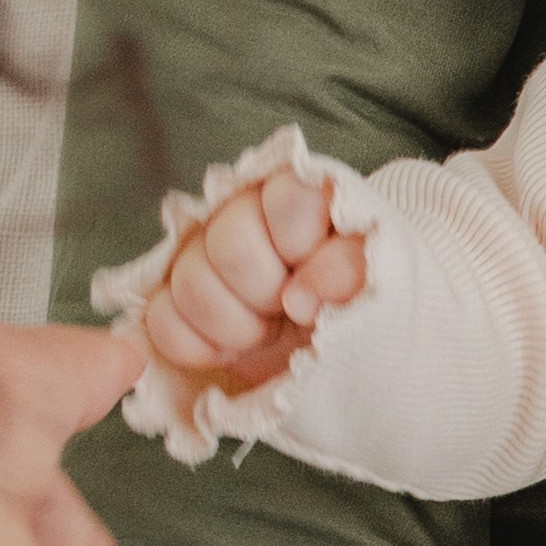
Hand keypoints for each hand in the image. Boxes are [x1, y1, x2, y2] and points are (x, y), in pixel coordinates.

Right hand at [139, 162, 368, 399]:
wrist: (341, 344)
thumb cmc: (365, 301)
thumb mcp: (384, 278)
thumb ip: (350, 267)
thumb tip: (299, 298)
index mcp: (296, 195)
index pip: (285, 199)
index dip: (300, 246)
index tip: (318, 276)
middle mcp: (239, 215)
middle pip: (229, 248)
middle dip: (267, 295)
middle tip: (294, 312)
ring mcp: (200, 256)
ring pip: (190, 285)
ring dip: (236, 327)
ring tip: (269, 332)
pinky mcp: (175, 301)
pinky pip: (161, 320)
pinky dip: (197, 347)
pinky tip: (231, 351)